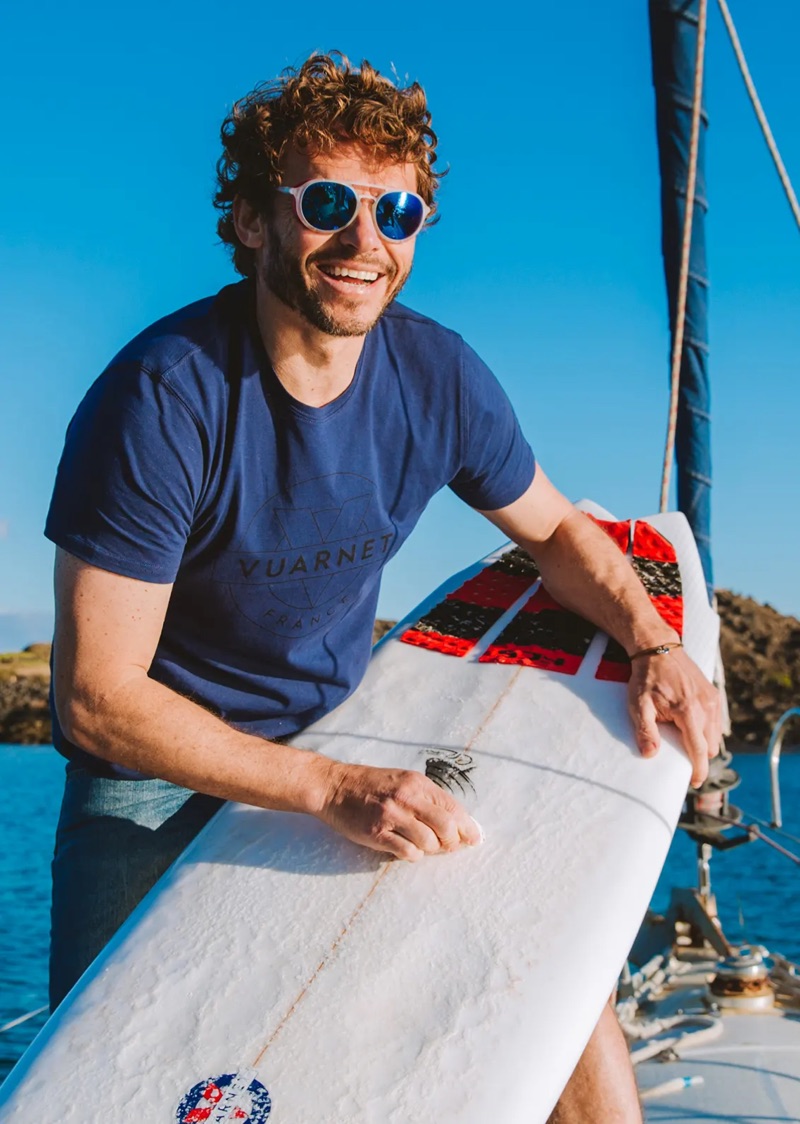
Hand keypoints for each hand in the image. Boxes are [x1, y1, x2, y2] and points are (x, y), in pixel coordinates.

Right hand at [316, 761, 482, 860]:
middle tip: (450, 848)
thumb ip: (426, 797)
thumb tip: (455, 821)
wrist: (333, 786)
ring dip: (432, 849)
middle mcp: (407, 797)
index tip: (474, 838)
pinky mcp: (376, 833)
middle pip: (446, 826)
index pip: (453, 807)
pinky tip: (407, 850)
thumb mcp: (402, 781)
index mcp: (416, 783)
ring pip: (429, 842)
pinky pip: (407, 852)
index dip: (468, 826)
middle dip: (453, 842)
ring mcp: (391, 815)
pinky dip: (413, 855)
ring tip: (424, 847)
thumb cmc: (370, 785)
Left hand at [627, 648, 721, 787]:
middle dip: (698, 755)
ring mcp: (712, 700)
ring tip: (683, 738)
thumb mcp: (638, 705)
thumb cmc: (646, 678)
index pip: (699, 749)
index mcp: (688, 711)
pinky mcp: (714, 694)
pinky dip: (706, 729)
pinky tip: (690, 725)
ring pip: (715, 736)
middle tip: (680, 755)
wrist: (658, 649)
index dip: (698, 769)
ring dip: (703, 742)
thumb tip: (650, 754)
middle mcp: (706, 706)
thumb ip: (645, 731)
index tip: (694, 782)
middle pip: (709, 746)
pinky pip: (716, 722)